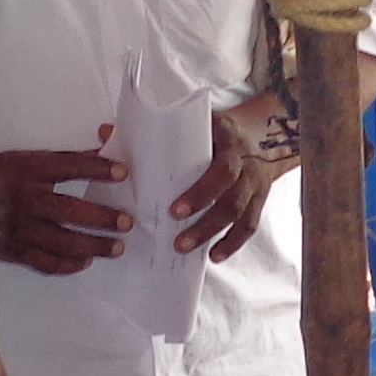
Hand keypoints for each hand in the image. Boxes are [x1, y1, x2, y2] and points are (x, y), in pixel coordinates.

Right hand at [0, 142, 130, 275]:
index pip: (67, 166)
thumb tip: (106, 137)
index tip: (122, 172)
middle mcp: (24, 198)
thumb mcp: (23, 158)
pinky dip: (67, 265)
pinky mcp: (13, 251)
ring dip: (93, 246)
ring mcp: (18, 228)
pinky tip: (84, 262)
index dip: (96, 168)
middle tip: (126, 222)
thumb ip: (65, 156)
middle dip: (101, 218)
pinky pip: (45, 263)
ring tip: (117, 248)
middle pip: (69, 210)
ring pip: (62, 241)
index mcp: (26, 168)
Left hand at [161, 101, 286, 261]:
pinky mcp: (258, 200)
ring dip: (213, 234)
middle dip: (204, 223)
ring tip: (186, 248)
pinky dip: (233, 242)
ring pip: (239, 215)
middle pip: (231, 199)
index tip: (174, 211)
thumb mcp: (201, 120)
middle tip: (178, 241)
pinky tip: (214, 255)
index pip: (222, 170)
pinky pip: (249, 225)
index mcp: (229, 141)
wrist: (268, 132)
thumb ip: (161, 128)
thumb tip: (107, 132)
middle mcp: (245, 165)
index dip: (201, 193)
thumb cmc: (222, 128)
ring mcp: (254, 184)